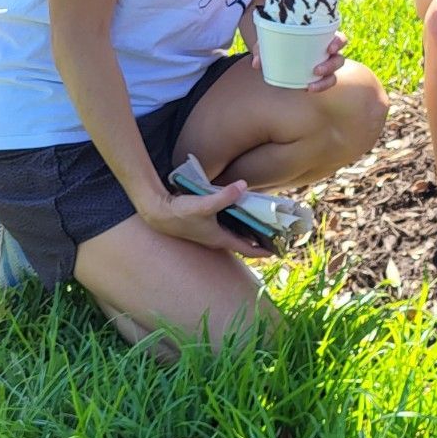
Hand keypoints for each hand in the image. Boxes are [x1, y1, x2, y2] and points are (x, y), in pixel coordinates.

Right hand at [141, 182, 266, 256]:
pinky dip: (237, 219)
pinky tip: (241, 208)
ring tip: (264, 220)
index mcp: (220, 238)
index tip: (279, 251)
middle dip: (260, 238)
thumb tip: (243, 186)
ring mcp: (210, 232)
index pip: (247, 249)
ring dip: (249, 228)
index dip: (264, 251)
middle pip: (244, 241)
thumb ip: (224, 196)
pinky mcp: (204, 223)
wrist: (157, 213)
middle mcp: (216, 238)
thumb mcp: (203, 204)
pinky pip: (227, 224)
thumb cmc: (179, 213)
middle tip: (277, 232)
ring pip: (235, 232)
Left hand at [250, 27, 349, 90]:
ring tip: (310, 86)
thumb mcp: (272, 39)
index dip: (338, 43)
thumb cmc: (280, 39)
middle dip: (331, 65)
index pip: (339, 39)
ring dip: (325, 80)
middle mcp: (328, 52)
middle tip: (316, 70)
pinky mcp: (321, 76)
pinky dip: (319, 86)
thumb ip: (263, 48)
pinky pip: (326, 82)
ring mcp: (326, 64)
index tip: (329, 48)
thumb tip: (256, 63)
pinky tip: (307, 88)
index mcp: (322, 37)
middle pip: (339, 58)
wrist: (280, 48)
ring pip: (334, 73)